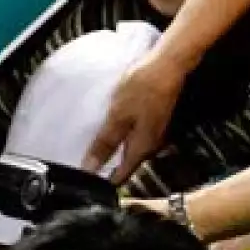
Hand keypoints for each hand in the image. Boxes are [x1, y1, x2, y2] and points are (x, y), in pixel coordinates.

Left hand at [82, 45, 189, 181]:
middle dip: (106, 167)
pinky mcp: (152, 120)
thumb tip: (91, 168)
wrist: (167, 65)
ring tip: (89, 148)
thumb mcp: (117, 116)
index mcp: (141, 148)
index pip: (122, 176)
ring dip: (112, 151)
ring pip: (129, 150)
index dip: (104, 183)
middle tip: (81, 166)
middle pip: (127, 164)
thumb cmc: (142, 88)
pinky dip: (119, 136)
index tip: (86, 184)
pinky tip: (107, 130)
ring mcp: (153, 132)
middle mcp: (151, 145)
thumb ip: (105, 143)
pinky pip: (133, 136)